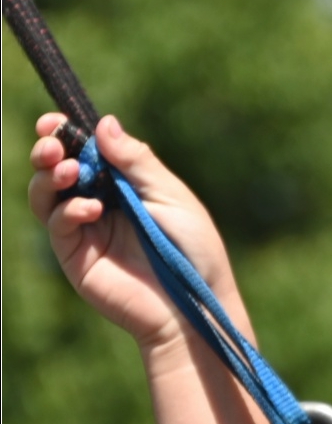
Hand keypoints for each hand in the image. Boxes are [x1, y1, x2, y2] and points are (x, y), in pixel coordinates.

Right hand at [26, 113, 243, 352]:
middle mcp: (99, 202)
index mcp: (124, 184)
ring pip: (46, 195)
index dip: (66, 134)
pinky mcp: (75, 255)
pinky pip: (58, 225)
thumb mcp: (170, 196)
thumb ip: (137, 162)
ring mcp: (84, 229)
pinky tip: (92, 210)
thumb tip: (104, 123)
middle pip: (58, 169)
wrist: (192, 303)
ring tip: (70, 172)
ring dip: (50, 177)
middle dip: (49, 151)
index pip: (86, 151)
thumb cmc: (192, 248)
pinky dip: (69, 211)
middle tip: (50, 143)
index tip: (53, 120)